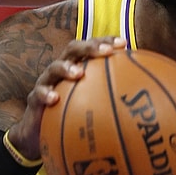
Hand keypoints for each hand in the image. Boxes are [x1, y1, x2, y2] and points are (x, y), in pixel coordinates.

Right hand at [7, 37, 125, 160]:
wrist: (39, 133)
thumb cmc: (70, 115)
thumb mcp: (91, 105)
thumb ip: (110, 97)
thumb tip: (141, 102)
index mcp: (76, 65)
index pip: (91, 47)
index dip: (106, 41)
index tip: (124, 44)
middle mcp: (61, 69)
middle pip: (73, 49)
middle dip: (90, 47)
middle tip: (106, 51)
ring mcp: (46, 82)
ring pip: (54, 68)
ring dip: (67, 68)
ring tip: (79, 73)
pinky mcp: (34, 98)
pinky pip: (39, 94)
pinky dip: (46, 94)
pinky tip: (55, 99)